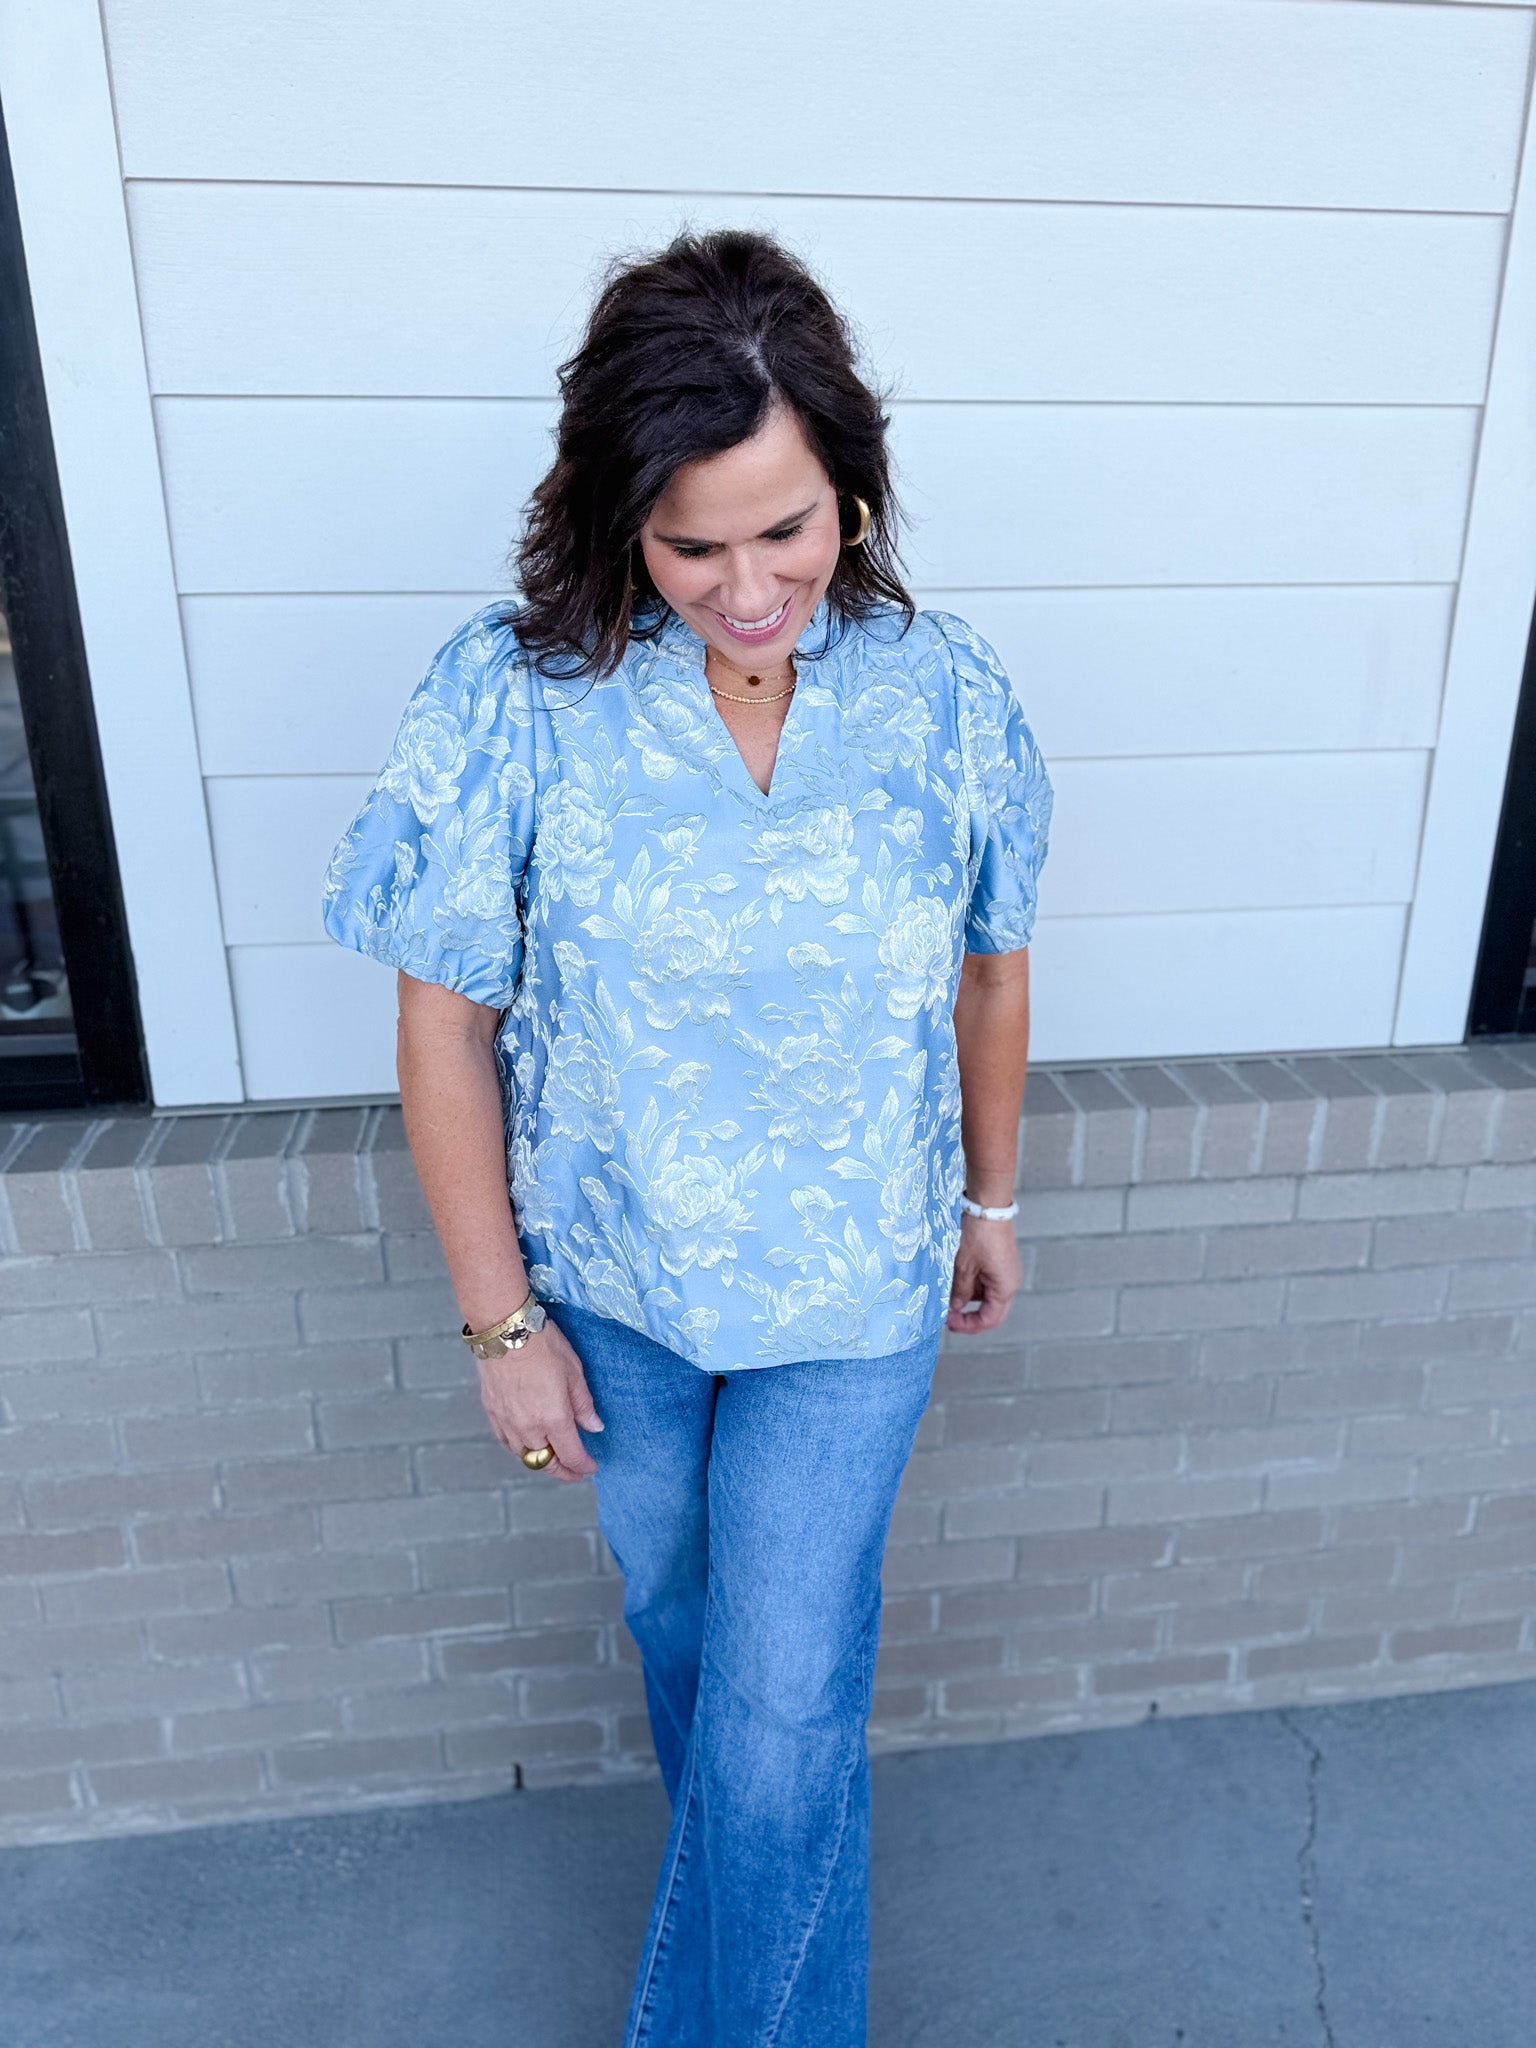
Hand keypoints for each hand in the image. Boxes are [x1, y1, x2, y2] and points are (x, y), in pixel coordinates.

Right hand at [474, 1321, 603, 1481]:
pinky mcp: (492, 1411)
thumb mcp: (574, 1372)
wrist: (506, 1330)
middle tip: (574, 1472)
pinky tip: (526, 1444)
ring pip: (523, 1455)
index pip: (570, 1455)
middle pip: (545, 1462)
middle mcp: (528, 1426)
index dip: (582, 1466)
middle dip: (562, 1471)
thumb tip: (594, 1427)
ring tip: (552, 1458)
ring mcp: (507, 1421)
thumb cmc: (543, 1345)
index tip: (590, 1467)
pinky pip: (505, 1441)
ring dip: (539, 1461)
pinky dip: (518, 1448)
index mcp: (553, 1419)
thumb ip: (583, 1405)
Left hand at [947, 1214, 1021, 1334]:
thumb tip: (956, 1307)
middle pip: (991, 1311)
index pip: (989, 1319)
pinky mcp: (999, 1263)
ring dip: (968, 1299)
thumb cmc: (978, 1234)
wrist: (987, 1206)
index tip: (949, 1324)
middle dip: (969, 1316)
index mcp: (1005, 1288)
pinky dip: (971, 1285)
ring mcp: (1005, 1272)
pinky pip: (985, 1282)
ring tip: (947, 1295)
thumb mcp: (963, 1266)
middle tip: (948, 1317)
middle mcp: (1009, 1282)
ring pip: (986, 1296)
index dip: (968, 1325)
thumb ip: (959, 1291)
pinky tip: (955, 1281)